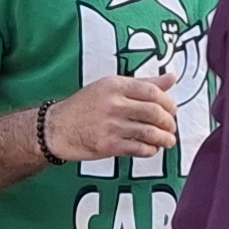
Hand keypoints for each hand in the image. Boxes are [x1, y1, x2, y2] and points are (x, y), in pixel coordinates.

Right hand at [43, 74, 180, 165]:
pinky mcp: (108, 145)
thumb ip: (143, 83)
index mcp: (114, 85)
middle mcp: (113, 104)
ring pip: (149, 132)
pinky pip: (138, 148)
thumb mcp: (110, 87)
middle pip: (154, 112)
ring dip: (164, 139)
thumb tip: (171, 78)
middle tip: (171, 126)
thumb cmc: (83, 106)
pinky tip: (151, 148)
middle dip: (168, 122)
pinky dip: (150, 150)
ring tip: (168, 140)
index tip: (172, 109)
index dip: (168, 102)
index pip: (152, 91)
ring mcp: (110, 126)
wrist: (56, 128)